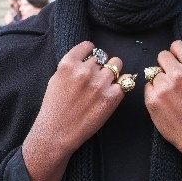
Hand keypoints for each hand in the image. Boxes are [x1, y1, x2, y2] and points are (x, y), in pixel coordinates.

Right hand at [22, 41, 133, 180]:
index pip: (89, 47)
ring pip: (117, 64)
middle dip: (101, 65)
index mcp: (68, 64)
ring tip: (106, 84)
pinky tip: (115, 89)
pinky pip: (126, 80)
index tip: (91, 60)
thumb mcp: (56, 79)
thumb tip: (87, 57)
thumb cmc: (54, 108)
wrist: (57, 133)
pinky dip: (123, 83)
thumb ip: (71, 66)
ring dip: (113, 72)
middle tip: (96, 78)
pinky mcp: (112, 97)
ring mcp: (99, 83)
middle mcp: (84, 70)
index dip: (91, 53)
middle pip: (103, 56)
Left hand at [144, 41, 181, 155]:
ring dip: (160, 80)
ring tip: (172, 95)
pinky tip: (165, 103)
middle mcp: (178, 75)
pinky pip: (147, 86)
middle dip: (166, 65)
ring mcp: (163, 87)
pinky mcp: (152, 100)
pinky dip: (153, 92)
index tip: (177, 62)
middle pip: (162, 56)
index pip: (176, 45)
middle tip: (174, 80)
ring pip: (153, 72)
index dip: (176, 54)